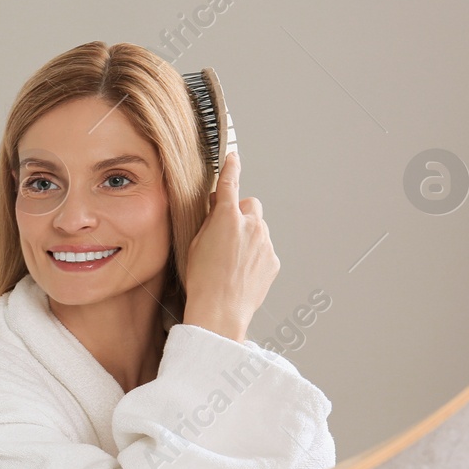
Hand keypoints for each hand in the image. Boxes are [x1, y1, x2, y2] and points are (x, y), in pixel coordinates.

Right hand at [180, 152, 277, 342]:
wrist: (221, 310)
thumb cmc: (203, 281)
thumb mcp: (195, 245)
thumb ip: (209, 222)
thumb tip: (216, 208)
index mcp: (227, 217)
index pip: (230, 183)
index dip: (231, 168)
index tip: (233, 158)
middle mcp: (251, 225)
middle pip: (250, 206)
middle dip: (239, 213)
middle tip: (225, 230)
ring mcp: (265, 243)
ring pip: (259, 229)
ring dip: (247, 236)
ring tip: (230, 260)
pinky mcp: (273, 260)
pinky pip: (264, 249)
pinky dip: (255, 255)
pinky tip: (240, 271)